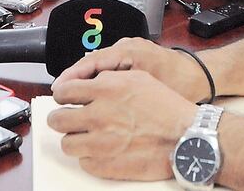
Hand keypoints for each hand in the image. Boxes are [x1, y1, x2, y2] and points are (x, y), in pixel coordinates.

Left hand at [48, 69, 197, 180]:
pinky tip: (105, 150)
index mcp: (105, 90)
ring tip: (89, 138)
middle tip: (70, 121)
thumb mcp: (139, 79)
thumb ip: (109, 80)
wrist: (185, 137)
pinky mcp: (104, 165)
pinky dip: (91, 157)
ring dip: (76, 140)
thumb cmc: (166, 108)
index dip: (63, 96)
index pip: (63, 92)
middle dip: (62, 119)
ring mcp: (99, 142)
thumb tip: (88, 85)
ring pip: (67, 143)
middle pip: (57, 120)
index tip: (65, 100)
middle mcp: (98, 114)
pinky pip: (83, 162)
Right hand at [53, 37, 212, 102]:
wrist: (200, 75)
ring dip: (85, 79)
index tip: (59, 89)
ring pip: (99, 64)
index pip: (92, 61)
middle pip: (92, 62)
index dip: (73, 76)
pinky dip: (98, 78)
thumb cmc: (181, 82)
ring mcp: (130, 49)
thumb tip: (92, 97)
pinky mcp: (134, 56)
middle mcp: (127, 46)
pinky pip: (109, 65)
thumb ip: (120, 90)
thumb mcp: (148, 89)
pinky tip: (91, 93)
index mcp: (129, 50)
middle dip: (74, 78)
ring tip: (70, 96)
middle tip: (58, 95)